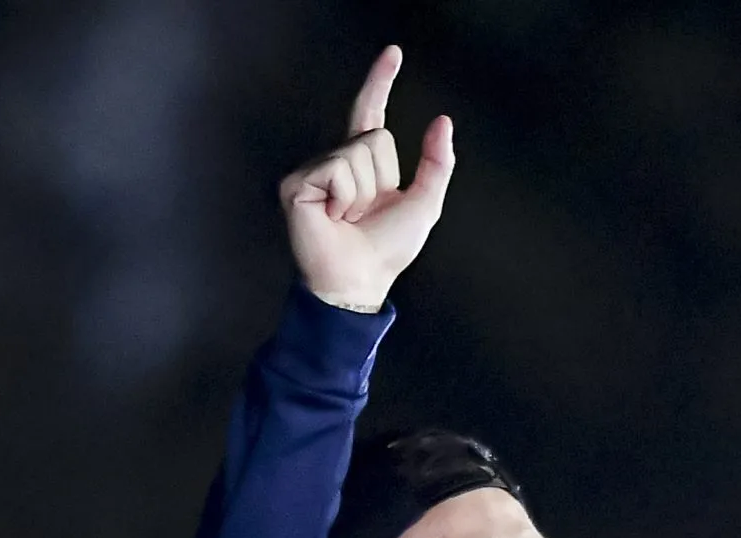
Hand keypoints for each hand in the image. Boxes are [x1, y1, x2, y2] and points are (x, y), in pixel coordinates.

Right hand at [281, 46, 455, 312]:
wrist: (360, 281)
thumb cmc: (386, 249)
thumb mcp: (424, 203)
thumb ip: (436, 163)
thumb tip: (442, 121)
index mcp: (362, 163)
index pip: (371, 113)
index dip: (380, 82)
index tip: (394, 53)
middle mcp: (335, 161)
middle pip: (374, 136)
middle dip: (382, 178)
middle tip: (366, 212)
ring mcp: (313, 171)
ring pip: (357, 153)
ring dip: (364, 193)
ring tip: (349, 218)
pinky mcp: (297, 184)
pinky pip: (337, 170)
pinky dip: (345, 198)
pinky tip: (334, 218)